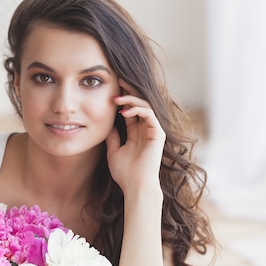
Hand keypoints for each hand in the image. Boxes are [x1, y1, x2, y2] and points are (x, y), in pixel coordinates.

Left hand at [105, 79, 165, 193]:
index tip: (109, 89)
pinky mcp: (158, 133)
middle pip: (139, 103)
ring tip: (116, 98)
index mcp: (135, 133)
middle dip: (129, 91)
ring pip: (144, 106)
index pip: (129, 110)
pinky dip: (137, 109)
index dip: (121, 99)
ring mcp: (152, 131)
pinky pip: (149, 114)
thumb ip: (112, 137)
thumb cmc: (124, 173)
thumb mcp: (113, 151)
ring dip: (131, 99)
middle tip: (117, 80)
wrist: (135, 185)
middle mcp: (145, 130)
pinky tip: (123, 111)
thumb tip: (107, 124)